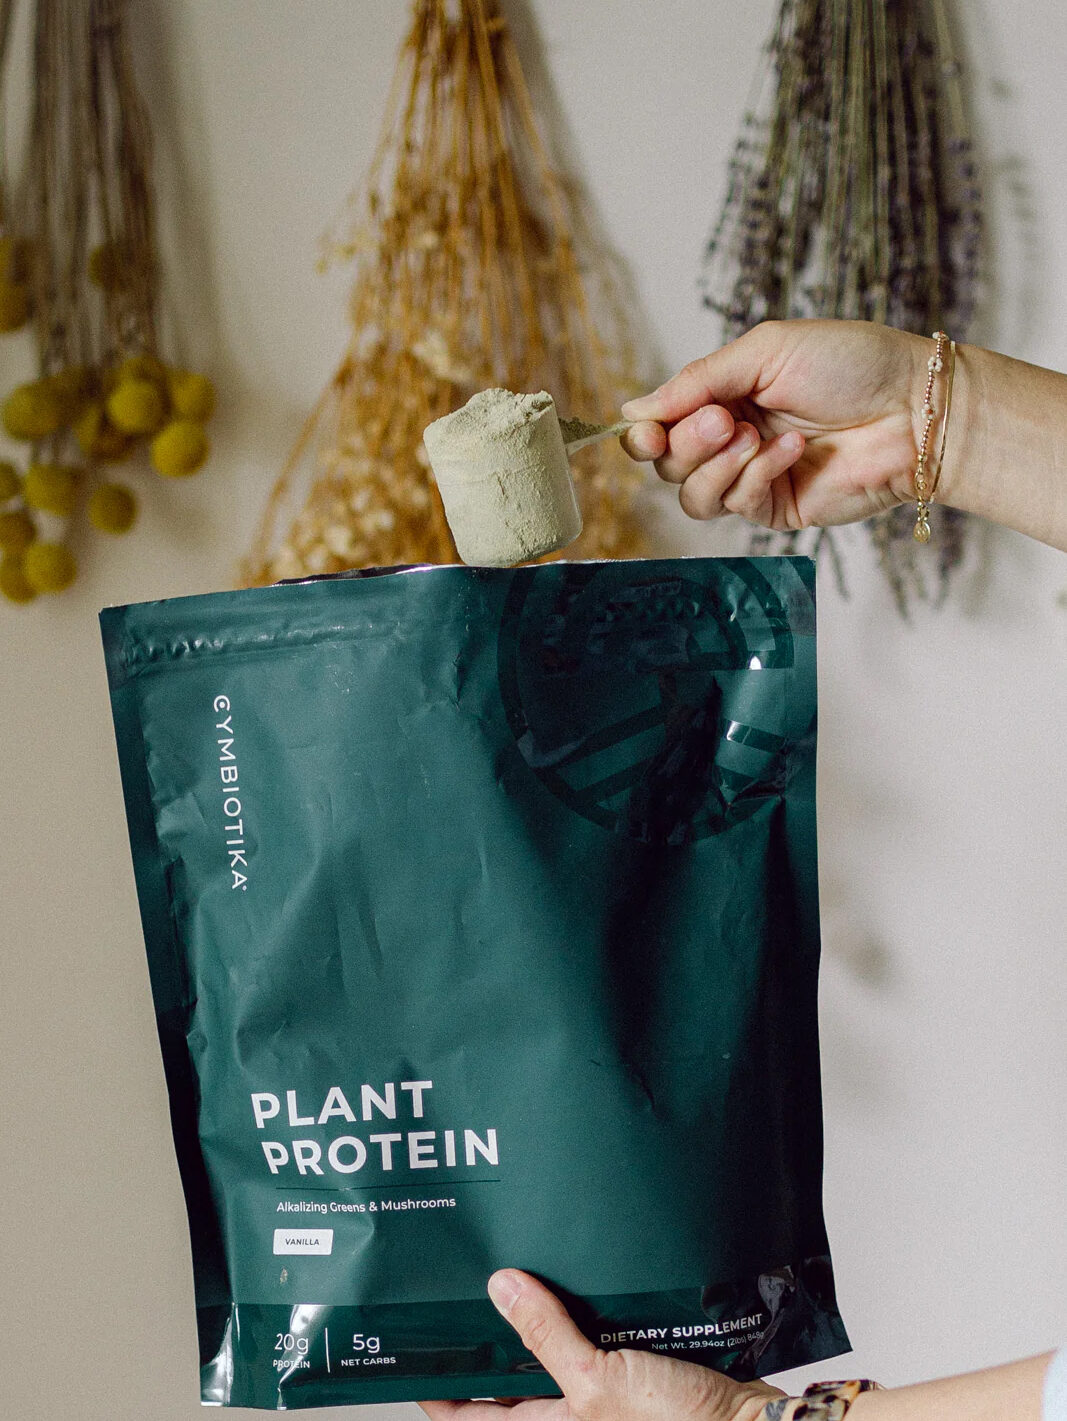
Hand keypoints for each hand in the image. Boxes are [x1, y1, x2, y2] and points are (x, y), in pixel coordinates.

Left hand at [420, 1269, 781, 1420]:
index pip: (476, 1415)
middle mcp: (572, 1419)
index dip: (442, 1386)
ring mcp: (603, 1402)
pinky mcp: (635, 1381)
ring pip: (553, 1361)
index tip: (416, 1346)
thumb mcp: (600, 1380)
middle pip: (513, 1385)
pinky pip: (593, 1347)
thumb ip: (548, 1335)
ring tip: (514, 1272)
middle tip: (466, 1289)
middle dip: (490, 1342)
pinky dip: (580, 1318)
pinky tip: (577, 1282)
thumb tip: (499, 1287)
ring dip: (536, 1324)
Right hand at [620, 319, 933, 529]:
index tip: (650, 430)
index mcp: (724, 394)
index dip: (644, 433)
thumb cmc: (851, 364)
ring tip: (754, 436)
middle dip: (688, 443)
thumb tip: (633, 410)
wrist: (913, 409)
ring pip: (693, 496)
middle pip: (667, 464)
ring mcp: (752, 477)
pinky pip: (737, 505)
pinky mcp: (776, 508)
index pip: (659, 425)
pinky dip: (757, 474)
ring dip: (715, 466)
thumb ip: (697, 380)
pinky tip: (791, 449)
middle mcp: (730, 438)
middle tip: (725, 418)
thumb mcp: (765, 351)